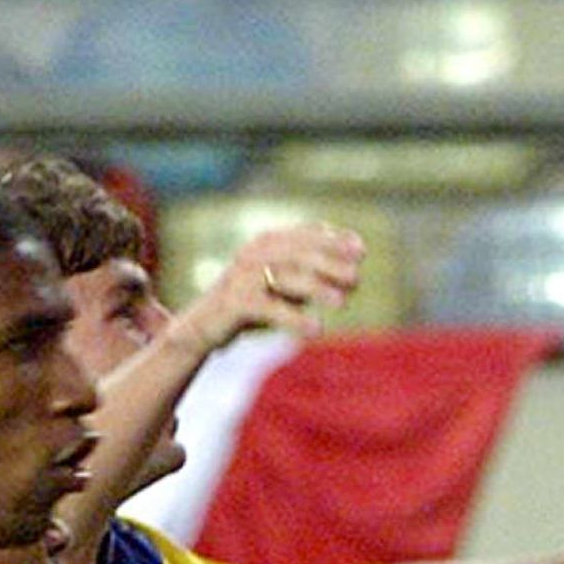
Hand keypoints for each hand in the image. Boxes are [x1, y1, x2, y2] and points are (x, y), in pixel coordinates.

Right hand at [179, 222, 365, 347]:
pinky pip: (270, 309)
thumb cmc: (252, 303)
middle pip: (298, 253)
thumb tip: (354, 277)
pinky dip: (295, 318)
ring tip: (341, 302)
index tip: (361, 250)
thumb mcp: (285, 286)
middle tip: (356, 277)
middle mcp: (255, 254)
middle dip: (330, 263)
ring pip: (285, 277)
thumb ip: (314, 278)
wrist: (203, 324)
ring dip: (316, 288)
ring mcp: (243, 277)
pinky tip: (317, 329)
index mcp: (268, 243)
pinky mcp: (235, 303)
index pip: (305, 234)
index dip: (333, 239)